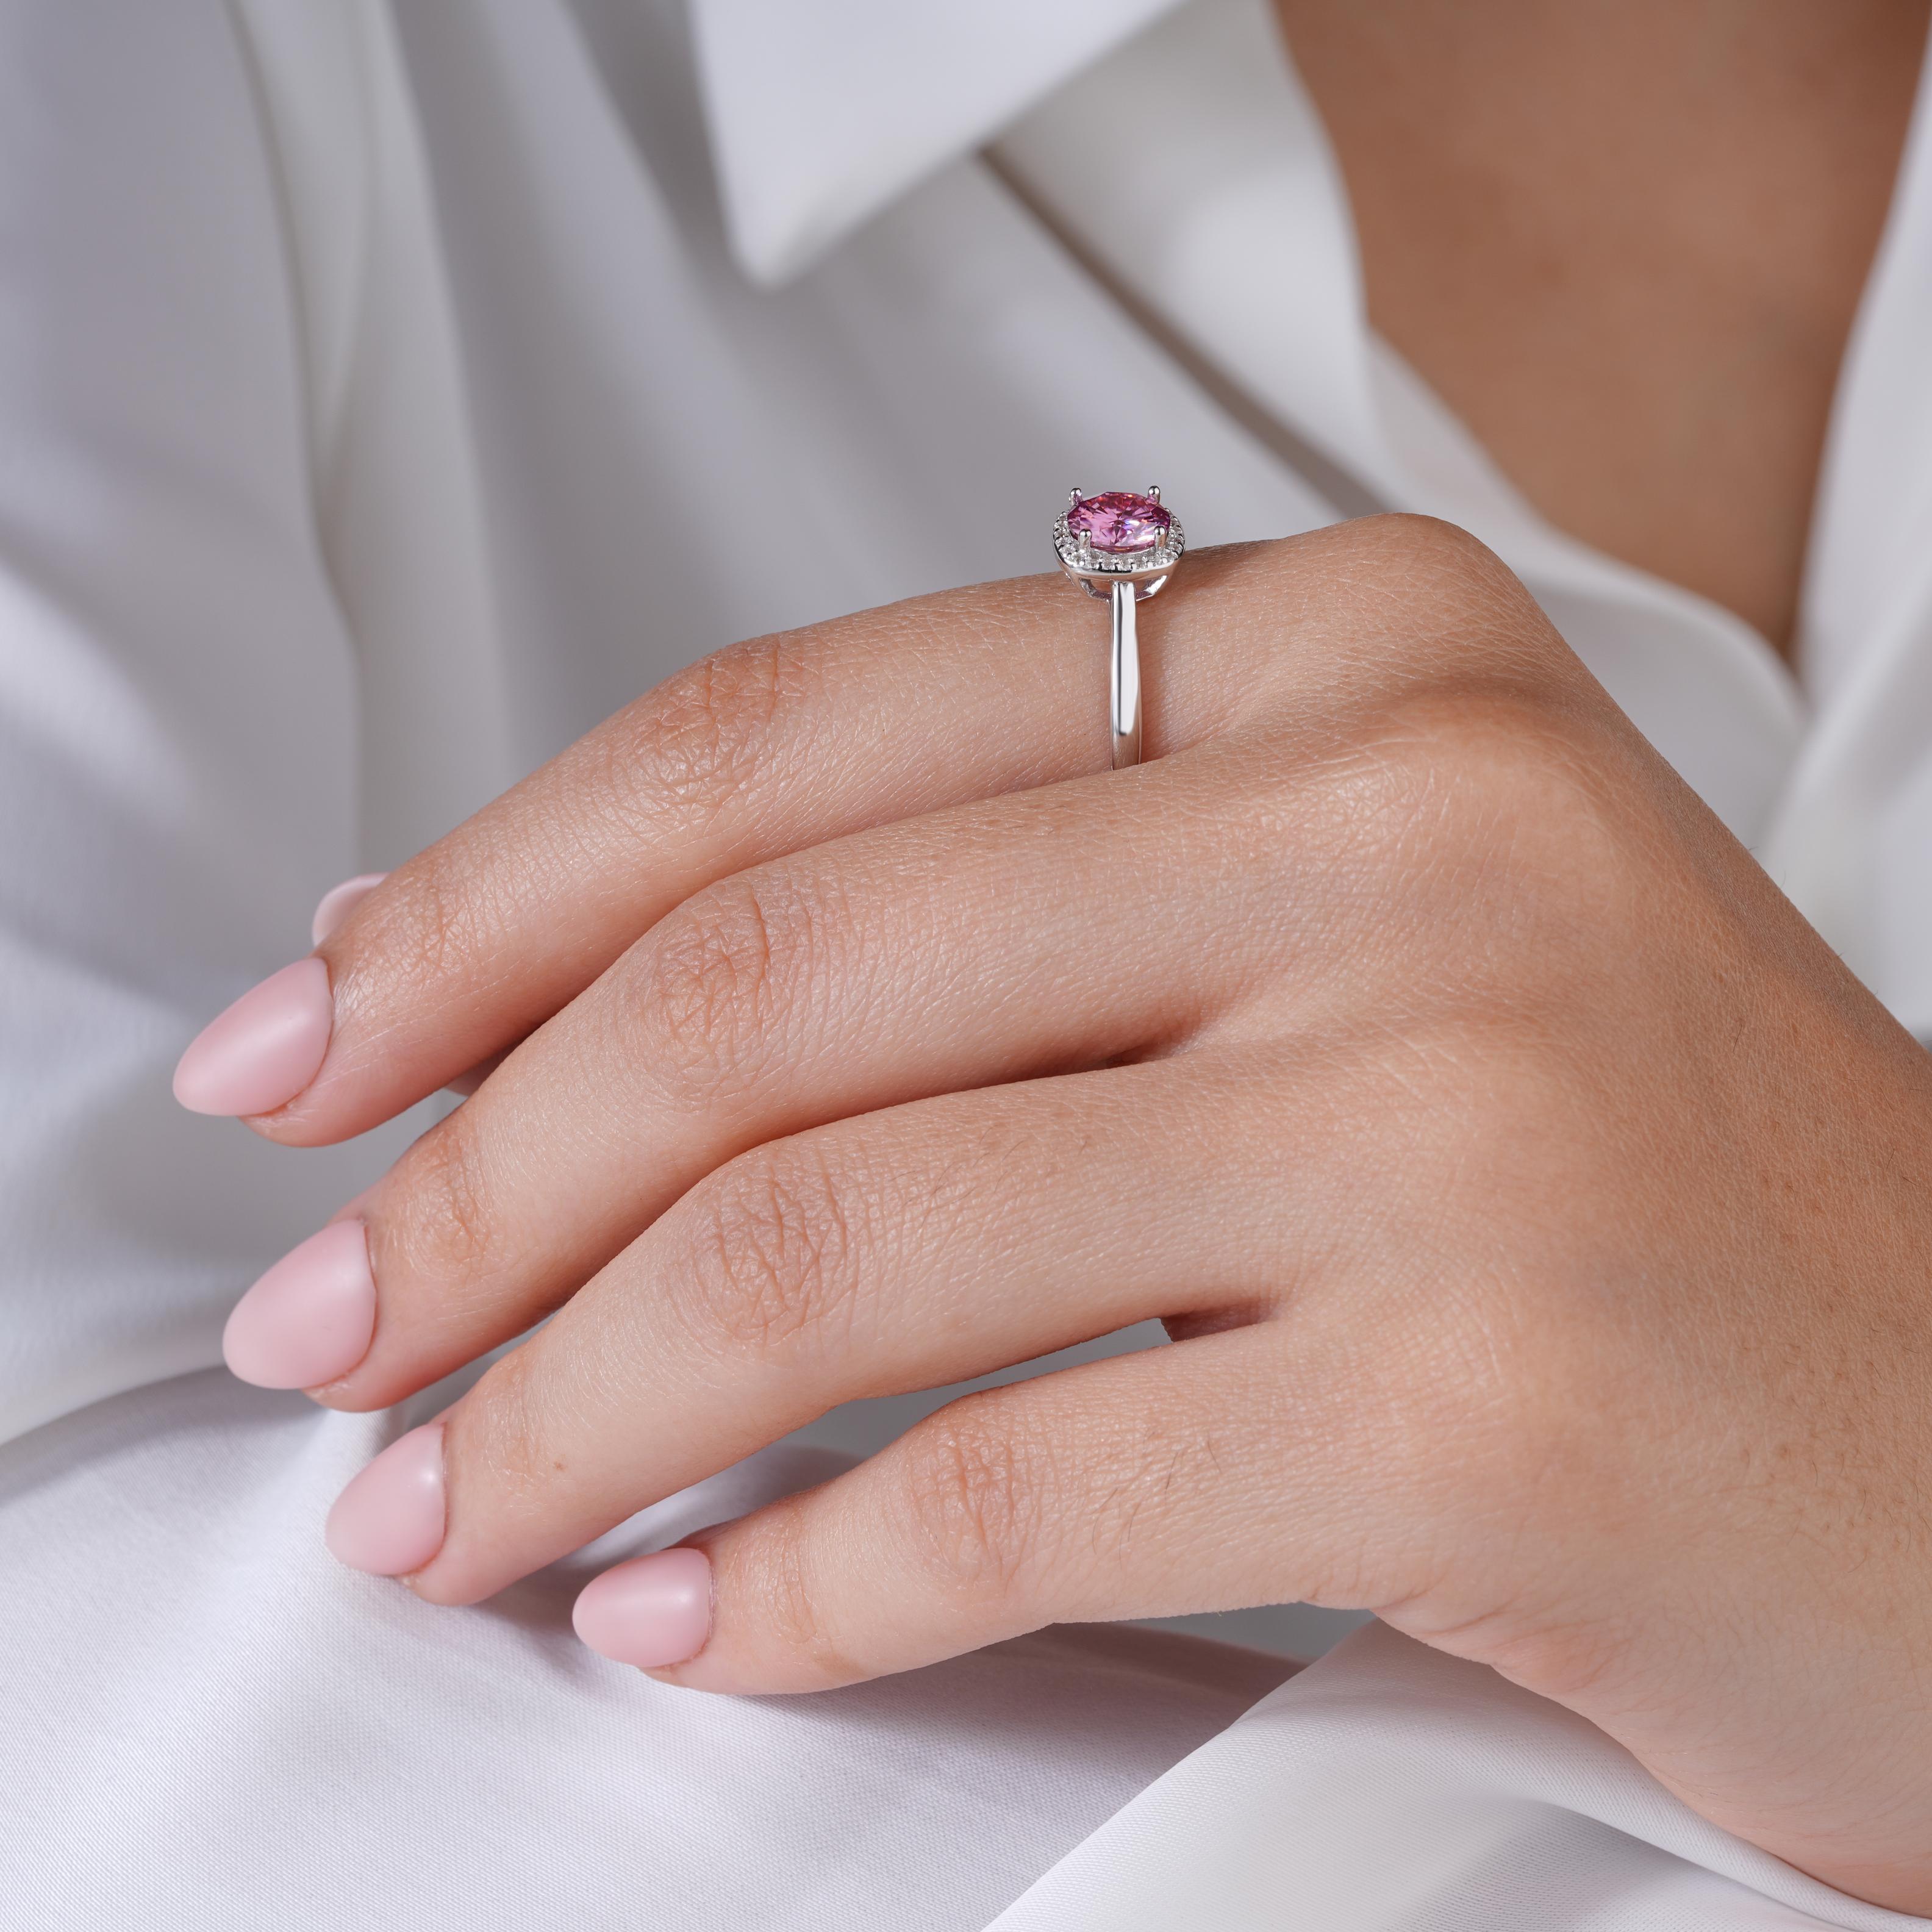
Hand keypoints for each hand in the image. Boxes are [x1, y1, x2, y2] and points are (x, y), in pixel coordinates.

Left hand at [184, 517, 1931, 1911]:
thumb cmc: (1639, 1182)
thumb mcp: (1331, 934)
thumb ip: (999, 912)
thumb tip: (560, 1007)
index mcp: (1352, 655)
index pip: (786, 743)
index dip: (486, 903)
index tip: (317, 1043)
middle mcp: (1415, 822)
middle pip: (771, 983)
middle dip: (474, 1178)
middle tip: (335, 1327)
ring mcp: (1468, 1097)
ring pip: (839, 1241)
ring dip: (574, 1402)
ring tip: (454, 1499)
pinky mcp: (1504, 1390)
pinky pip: (1012, 1487)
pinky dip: (798, 1583)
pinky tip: (695, 1623)